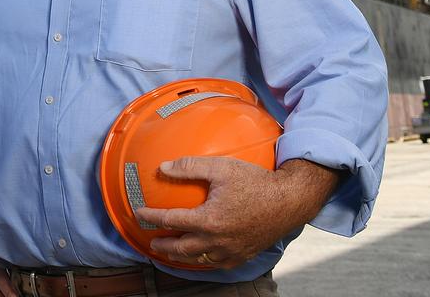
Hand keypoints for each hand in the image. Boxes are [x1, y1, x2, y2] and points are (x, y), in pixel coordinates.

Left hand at [135, 156, 340, 269]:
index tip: (139, 213)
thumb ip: (189, 167)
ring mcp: (231, 251)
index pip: (170, 221)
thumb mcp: (221, 167)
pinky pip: (217, 263)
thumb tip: (162, 167)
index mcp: (209, 220)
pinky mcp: (243, 255)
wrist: (290, 201)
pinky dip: (203, 261)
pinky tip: (200, 256)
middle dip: (163, 246)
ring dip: (181, 256)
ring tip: (171, 251)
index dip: (151, 218)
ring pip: (198, 260)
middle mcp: (217, 240)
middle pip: (181, 248)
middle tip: (152, 241)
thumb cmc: (256, 182)